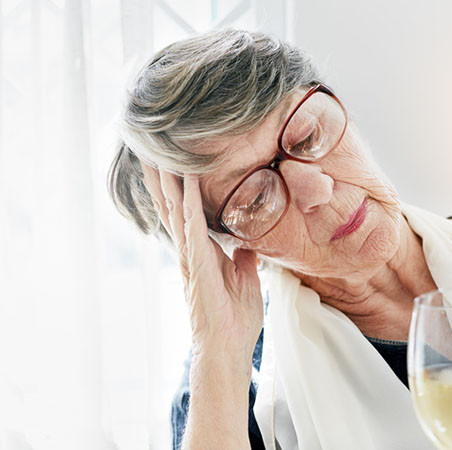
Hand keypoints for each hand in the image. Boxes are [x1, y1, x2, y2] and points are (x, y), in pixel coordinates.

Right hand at [140, 163, 263, 358]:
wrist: (229, 346)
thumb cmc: (236, 317)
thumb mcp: (245, 278)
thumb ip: (242, 257)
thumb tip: (247, 243)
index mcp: (201, 251)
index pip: (186, 213)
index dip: (178, 187)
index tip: (172, 162)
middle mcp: (190, 249)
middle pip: (171, 204)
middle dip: (162, 176)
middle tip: (150, 147)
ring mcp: (191, 255)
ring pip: (174, 209)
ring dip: (167, 180)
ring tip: (156, 153)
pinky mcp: (197, 262)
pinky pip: (193, 224)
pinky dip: (190, 200)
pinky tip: (187, 178)